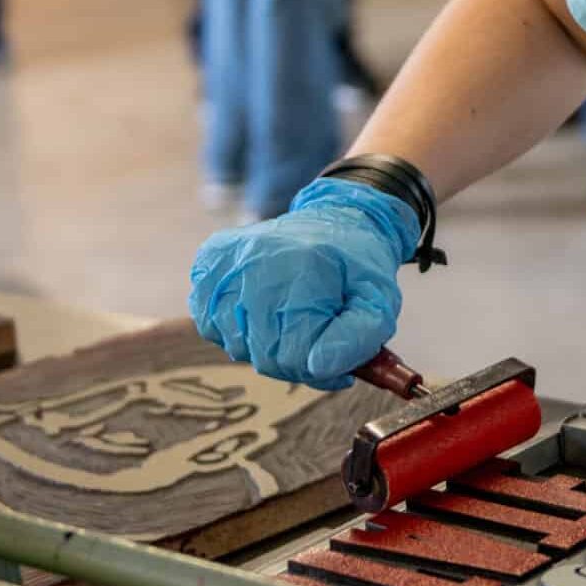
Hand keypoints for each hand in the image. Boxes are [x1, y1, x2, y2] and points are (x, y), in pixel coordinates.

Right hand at [188, 179, 419, 387]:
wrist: (335, 219)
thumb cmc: (358, 265)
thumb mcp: (379, 299)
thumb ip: (360, 337)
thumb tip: (320, 366)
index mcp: (299, 270)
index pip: (293, 356)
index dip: (321, 366)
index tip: (340, 357)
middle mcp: (252, 265)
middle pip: (266, 356)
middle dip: (298, 357)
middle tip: (320, 332)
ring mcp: (223, 266)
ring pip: (240, 346)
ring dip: (270, 343)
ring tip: (295, 311)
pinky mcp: (206, 267)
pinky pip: (216, 328)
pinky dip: (243, 328)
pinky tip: (267, 305)